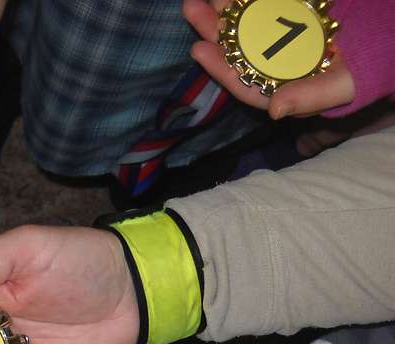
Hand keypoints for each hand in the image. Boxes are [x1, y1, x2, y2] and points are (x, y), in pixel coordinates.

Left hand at [184, 0, 355, 117]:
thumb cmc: (370, 70)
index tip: (198, 48)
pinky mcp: (296, 15)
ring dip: (227, 8)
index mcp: (284, 86)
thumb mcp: (344, 85)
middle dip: (214, 29)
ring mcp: (286, 37)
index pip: (245, 80)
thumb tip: (274, 111)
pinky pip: (269, 6)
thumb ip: (310, 98)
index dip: (220, 66)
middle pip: (240, 48)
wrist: (392, 41)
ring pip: (250, 22)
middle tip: (191, 9)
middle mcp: (279, 62)